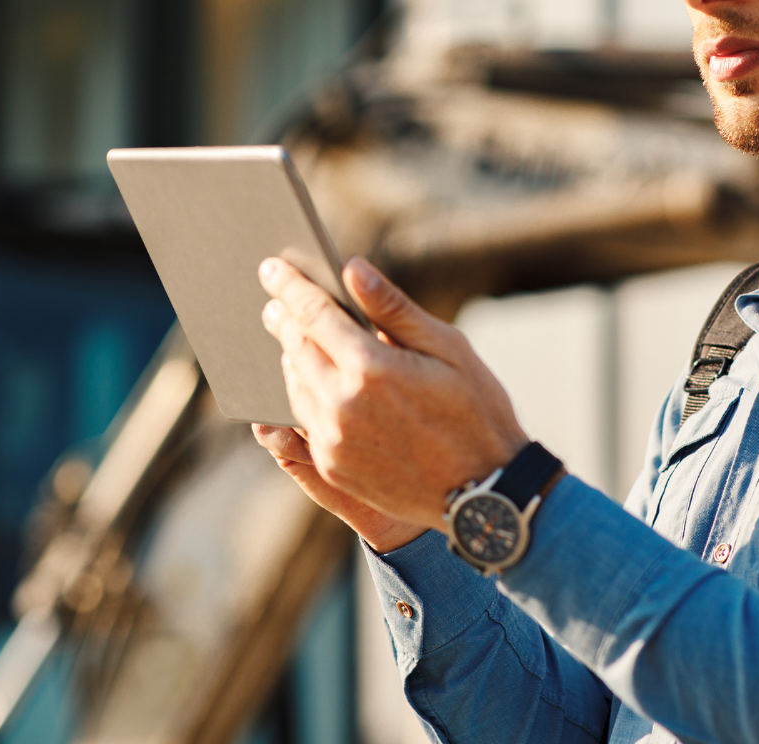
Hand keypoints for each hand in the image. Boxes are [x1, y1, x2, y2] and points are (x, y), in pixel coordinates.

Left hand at [256, 256, 529, 530]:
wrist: (487, 491)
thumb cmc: (477, 412)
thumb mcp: (448, 348)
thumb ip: (393, 309)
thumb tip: (352, 269)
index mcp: (371, 367)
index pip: (314, 314)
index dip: (290, 286)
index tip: (271, 267)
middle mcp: (342, 405)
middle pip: (296, 349)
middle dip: (285, 319)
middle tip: (277, 301)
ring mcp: (333, 441)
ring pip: (294, 386)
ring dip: (290, 358)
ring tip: (294, 339)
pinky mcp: (333, 467)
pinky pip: (303, 423)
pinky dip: (301, 395)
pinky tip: (310, 383)